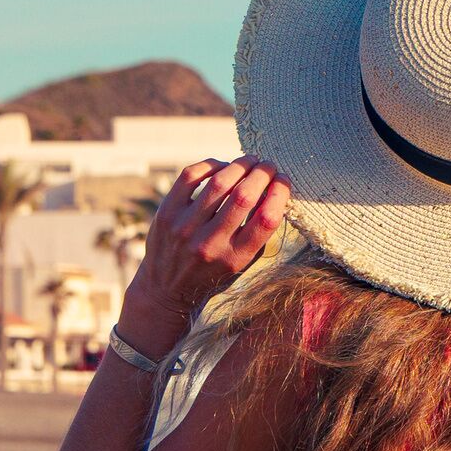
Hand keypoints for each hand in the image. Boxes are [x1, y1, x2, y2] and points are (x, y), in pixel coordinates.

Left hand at [123, 160, 286, 339]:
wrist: (166, 289)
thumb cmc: (212, 274)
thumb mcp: (242, 264)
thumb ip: (258, 234)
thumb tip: (276, 192)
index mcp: (236, 259)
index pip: (267, 218)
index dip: (281, 192)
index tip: (284, 181)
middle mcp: (210, 244)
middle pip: (245, 196)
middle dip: (263, 174)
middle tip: (269, 166)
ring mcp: (185, 228)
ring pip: (220, 182)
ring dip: (241, 165)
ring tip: (250, 161)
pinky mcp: (167, 213)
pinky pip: (191, 176)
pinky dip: (211, 165)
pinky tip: (222, 166)